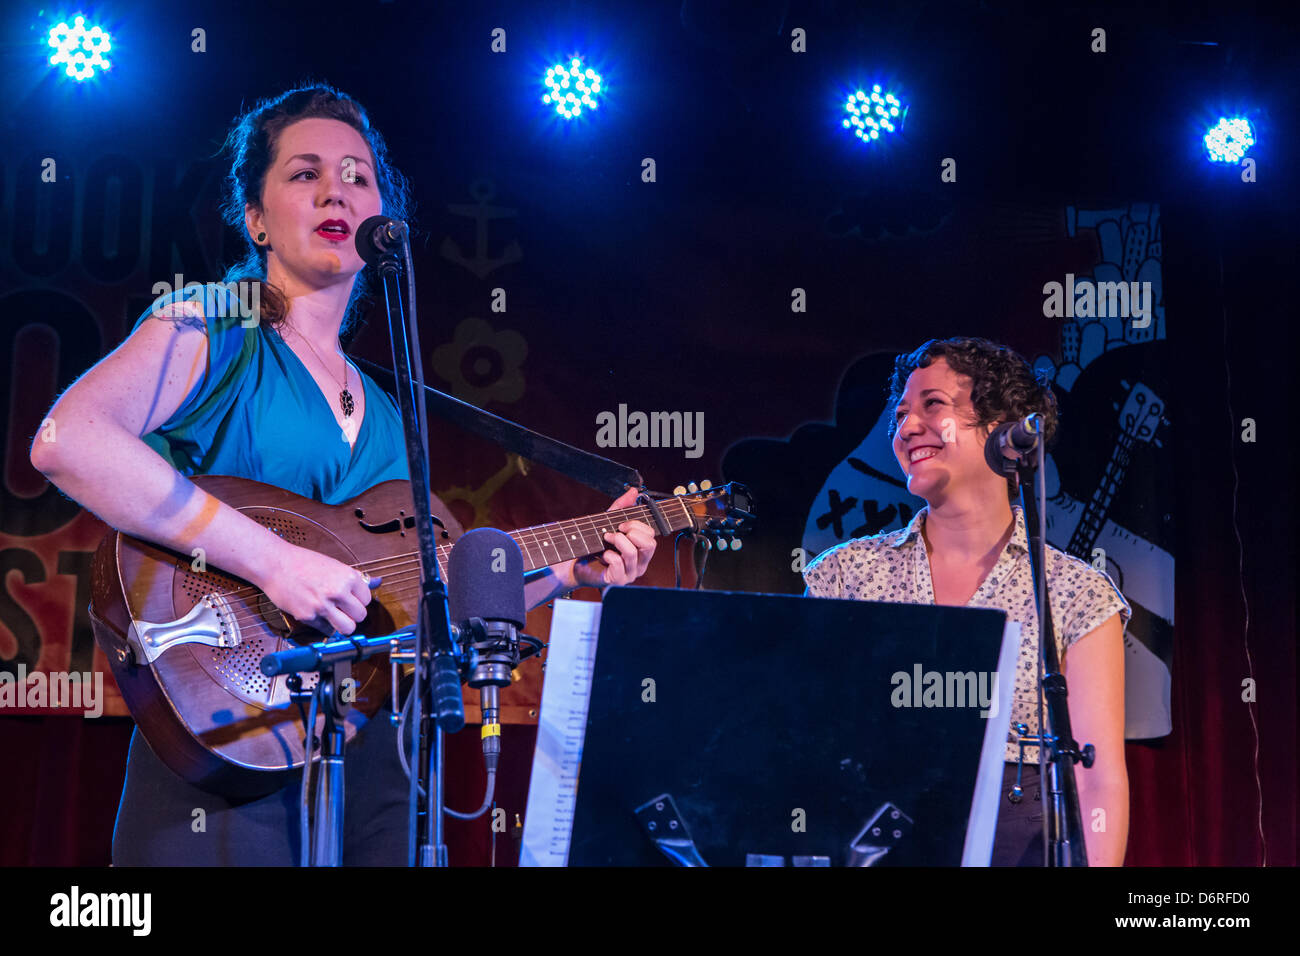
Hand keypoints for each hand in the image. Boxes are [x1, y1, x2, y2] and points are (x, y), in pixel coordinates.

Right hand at [258, 544, 375, 634]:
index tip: (352, 600)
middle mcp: (337, 592)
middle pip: (360, 616)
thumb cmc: (302, 562)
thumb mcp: (333, 565)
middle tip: (344, 610)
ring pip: (348, 628)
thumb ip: (352, 578)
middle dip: (353, 615)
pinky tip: (317, 614)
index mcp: (347, 577)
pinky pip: (325, 629)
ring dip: (343, 625)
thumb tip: (374, 583)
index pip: (367, 600)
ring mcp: (323, 606)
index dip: (359, 601)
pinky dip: (323, 625)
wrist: (275, 564)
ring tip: (336, 618)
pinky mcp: (308, 616)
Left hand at [565, 488, 656, 589]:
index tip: (621, 524)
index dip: (638, 526)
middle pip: (650, 545)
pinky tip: (603, 555)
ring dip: (617, 541)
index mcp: (641, 551)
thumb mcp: (608, 523)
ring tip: (606, 538)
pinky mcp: (617, 580)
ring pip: (633, 554)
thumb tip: (634, 491)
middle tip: (616, 530)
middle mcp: (639, 563)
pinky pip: (618, 565)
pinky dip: (609, 555)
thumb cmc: (596, 546)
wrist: (577, 565)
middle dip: (632, 532)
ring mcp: (630, 573)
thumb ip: (622, 507)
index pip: (651, 536)